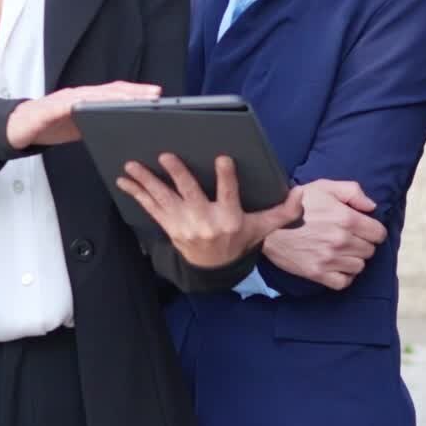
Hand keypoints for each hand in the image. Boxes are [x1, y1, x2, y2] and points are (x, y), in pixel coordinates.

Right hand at [6, 81, 161, 149]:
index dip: (137, 94)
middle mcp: (79, 96)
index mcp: (88, 101)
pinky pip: (64, 105)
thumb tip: (125, 134)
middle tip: (155, 95)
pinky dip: (76, 104)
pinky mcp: (47, 109)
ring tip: (131, 99)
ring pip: (91, 95)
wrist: (17, 128)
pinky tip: (88, 105)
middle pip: (109, 92)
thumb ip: (99, 126)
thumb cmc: (50, 126)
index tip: (158, 96)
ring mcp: (63, 100)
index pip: (117, 95)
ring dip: (112, 96)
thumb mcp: (80, 128)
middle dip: (133, 93)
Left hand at [117, 153, 303, 267]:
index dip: (226, 177)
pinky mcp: (169, 228)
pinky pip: (151, 208)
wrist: (214, 270)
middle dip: (178, 175)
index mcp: (230, 218)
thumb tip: (301, 193)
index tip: (223, 158)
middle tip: (166, 155)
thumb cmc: (239, 241)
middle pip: (190, 194)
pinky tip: (124, 181)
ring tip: (131, 166)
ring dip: (146, 182)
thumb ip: (283, 212)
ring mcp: (184, 225)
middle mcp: (205, 222)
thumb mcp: (262, 228)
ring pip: (164, 199)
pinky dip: (136, 194)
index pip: (229, 194)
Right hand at [262, 178, 387, 289]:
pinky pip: (344, 282)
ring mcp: (330, 259)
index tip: (364, 228)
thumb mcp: (324, 186)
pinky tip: (337, 265)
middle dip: (363, 243)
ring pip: (359, 266)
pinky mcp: (317, 273)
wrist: (269, 224)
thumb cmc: (297, 203)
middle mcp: (341, 241)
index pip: (379, 233)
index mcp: (346, 218)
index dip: (373, 230)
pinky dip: (344, 276)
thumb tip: (371, 207)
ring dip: (353, 259)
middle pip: (370, 250)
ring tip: (341, 251)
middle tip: (349, 237)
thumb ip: (352, 191)